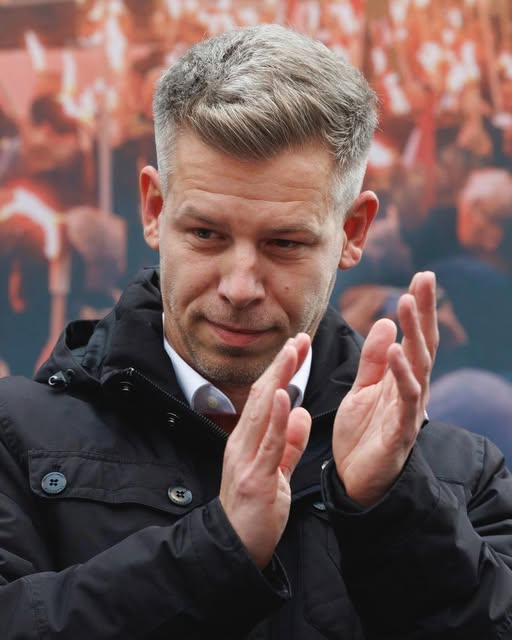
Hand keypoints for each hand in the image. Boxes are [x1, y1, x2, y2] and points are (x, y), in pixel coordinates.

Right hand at [219, 334, 311, 568]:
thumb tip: (300, 412)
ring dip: (279, 378)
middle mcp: (241, 443)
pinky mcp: (254, 478)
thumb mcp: (276, 472)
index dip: (281, 370)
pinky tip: (283, 394)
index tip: (298, 347)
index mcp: (247, 441)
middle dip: (281, 364)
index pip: (265, 397)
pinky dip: (275, 417)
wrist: (237, 551)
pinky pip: (267, 443)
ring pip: (262, 411)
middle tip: (299, 338)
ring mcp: (245, 459)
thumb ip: (288, 443)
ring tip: (294, 351)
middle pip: (262, 395)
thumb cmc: (256, 512)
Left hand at [332, 271, 437, 506]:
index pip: (414, 337)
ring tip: (406, 303)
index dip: (418, 309)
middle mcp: (411, 390)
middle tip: (424, 278)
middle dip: (423, 311)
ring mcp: (409, 410)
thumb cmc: (362, 434)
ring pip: (418, 366)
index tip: (420, 277)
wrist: (355, 480)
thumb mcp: (363, 389)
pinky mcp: (401, 430)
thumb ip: (375, 360)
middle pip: (422, 344)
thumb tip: (387, 323)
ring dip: (414, 333)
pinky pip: (405, 398)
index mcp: (401, 379)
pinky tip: (398, 351)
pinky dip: (402, 373)